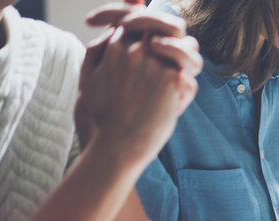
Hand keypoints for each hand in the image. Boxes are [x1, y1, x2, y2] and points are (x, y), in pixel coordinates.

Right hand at [75, 4, 201, 168]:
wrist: (119, 144)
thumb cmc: (103, 116)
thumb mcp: (89, 79)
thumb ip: (98, 52)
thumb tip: (115, 32)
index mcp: (114, 47)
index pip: (135, 18)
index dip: (145, 20)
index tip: (152, 32)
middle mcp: (136, 51)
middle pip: (161, 24)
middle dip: (169, 28)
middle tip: (174, 43)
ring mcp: (155, 63)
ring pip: (182, 42)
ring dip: (185, 52)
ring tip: (181, 66)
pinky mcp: (172, 80)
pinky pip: (189, 69)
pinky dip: (187, 78)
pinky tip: (182, 87)